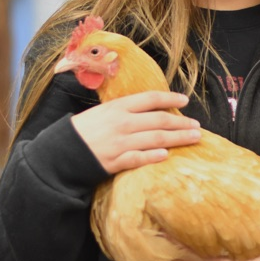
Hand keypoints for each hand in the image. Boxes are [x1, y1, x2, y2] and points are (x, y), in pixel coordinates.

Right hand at [71, 91, 200, 173]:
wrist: (62, 151)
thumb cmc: (84, 129)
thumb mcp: (103, 112)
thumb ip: (125, 110)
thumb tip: (151, 109)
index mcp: (118, 107)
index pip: (150, 99)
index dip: (170, 98)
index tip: (185, 101)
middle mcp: (122, 123)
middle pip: (159, 121)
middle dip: (182, 123)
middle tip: (197, 126)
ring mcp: (120, 143)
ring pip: (156, 139)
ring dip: (178, 138)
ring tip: (193, 138)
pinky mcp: (115, 161)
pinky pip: (139, 158)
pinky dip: (154, 156)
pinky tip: (167, 155)